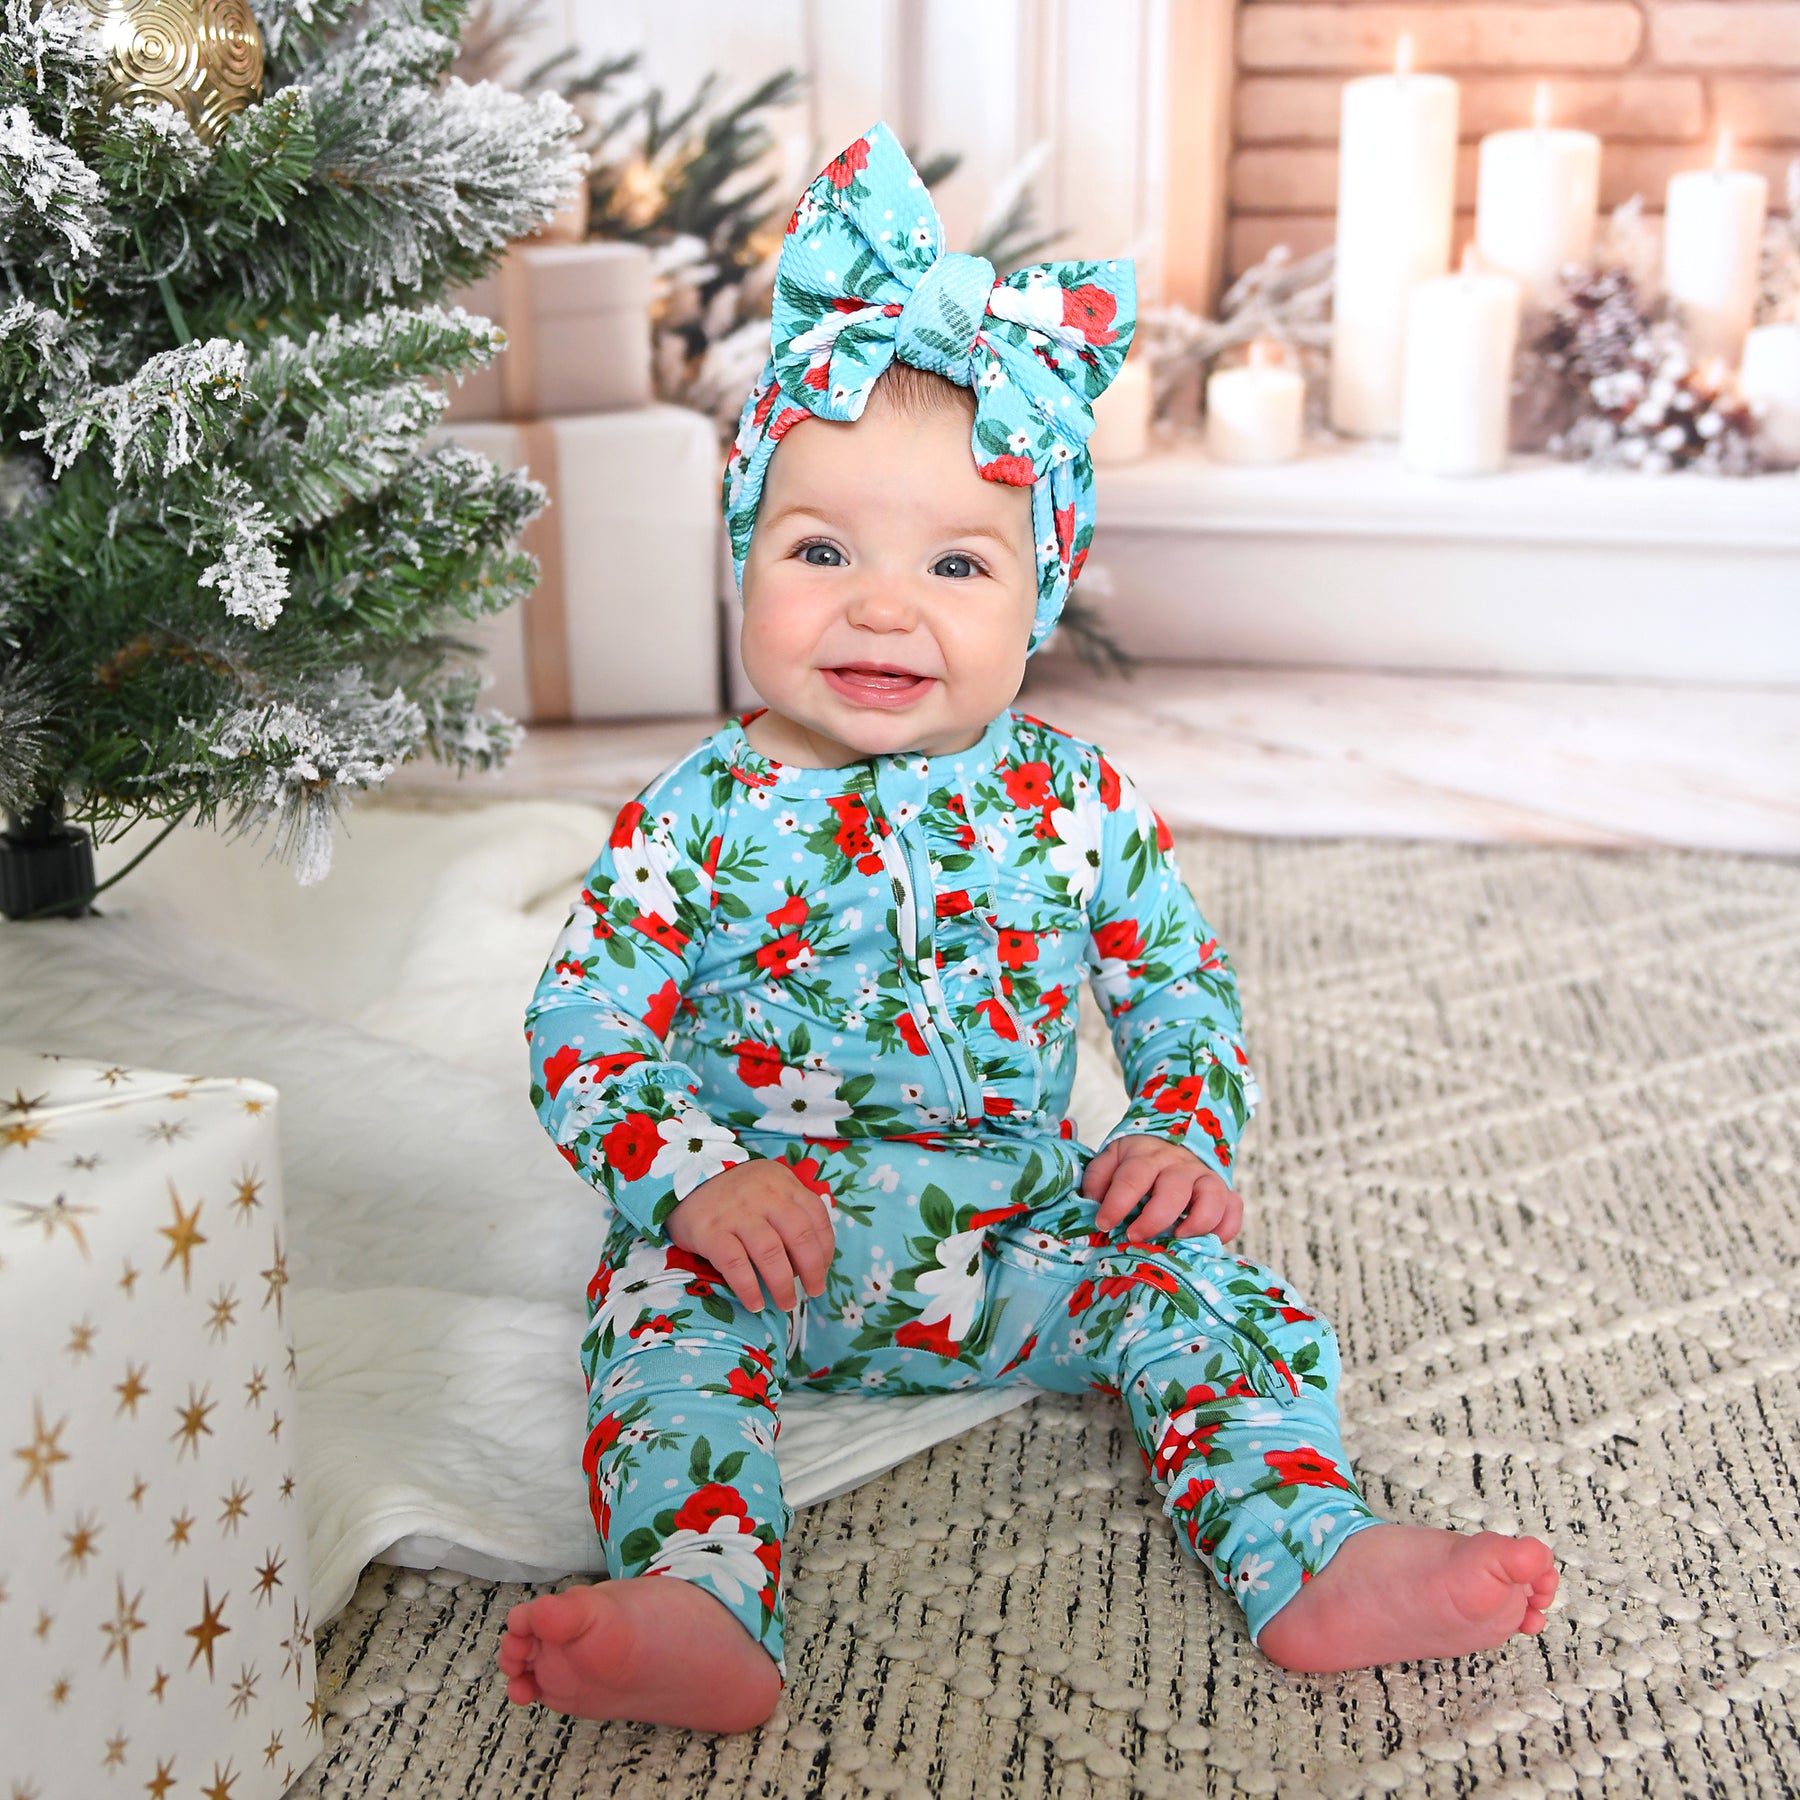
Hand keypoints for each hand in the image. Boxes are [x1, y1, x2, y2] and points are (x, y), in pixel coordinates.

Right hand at [665, 1157, 836, 1313]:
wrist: (682, 1178)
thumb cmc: (734, 1193)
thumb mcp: (768, 1188)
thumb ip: (790, 1212)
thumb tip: (810, 1261)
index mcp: (782, 1182)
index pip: (816, 1216)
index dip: (825, 1248)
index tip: (822, 1270)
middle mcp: (763, 1194)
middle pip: (798, 1235)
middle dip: (812, 1270)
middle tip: (814, 1292)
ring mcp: (736, 1213)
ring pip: (770, 1252)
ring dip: (783, 1284)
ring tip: (786, 1304)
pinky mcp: (711, 1232)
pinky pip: (735, 1264)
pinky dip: (749, 1288)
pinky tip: (755, 1303)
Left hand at [1080, 1134, 1242, 1244]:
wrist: (1173, 1139)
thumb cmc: (1136, 1160)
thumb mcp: (1111, 1159)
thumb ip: (1098, 1180)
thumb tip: (1091, 1205)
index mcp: (1145, 1155)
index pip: (1132, 1177)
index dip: (1117, 1203)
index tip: (1103, 1224)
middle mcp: (1179, 1164)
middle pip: (1173, 1189)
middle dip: (1154, 1218)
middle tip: (1136, 1237)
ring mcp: (1205, 1177)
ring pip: (1212, 1196)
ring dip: (1198, 1222)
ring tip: (1177, 1240)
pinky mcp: (1225, 1191)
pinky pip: (1234, 1208)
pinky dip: (1226, 1228)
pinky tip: (1206, 1242)